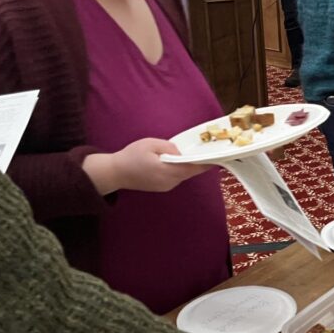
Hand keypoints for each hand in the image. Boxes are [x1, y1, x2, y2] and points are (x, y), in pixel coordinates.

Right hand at [83, 138, 205, 195]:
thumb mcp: (151, 144)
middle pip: (190, 172)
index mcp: (167, 171)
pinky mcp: (162, 187)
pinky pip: (176, 177)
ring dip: (188, 166)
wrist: (114, 173)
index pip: (193, 168)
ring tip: (192, 154)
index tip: (219, 158)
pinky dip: (179, 169)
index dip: (207, 164)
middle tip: (208, 152)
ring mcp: (166, 187)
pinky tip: (177, 161)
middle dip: (199, 163)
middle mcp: (169, 182)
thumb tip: (182, 152)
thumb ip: (169, 147)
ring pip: (184, 175)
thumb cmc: (131, 156)